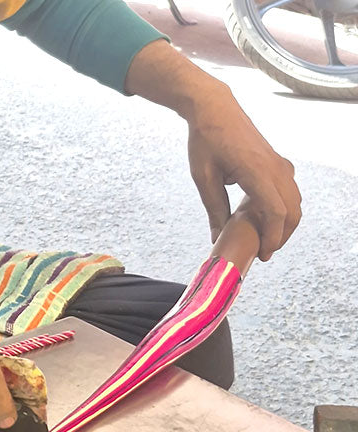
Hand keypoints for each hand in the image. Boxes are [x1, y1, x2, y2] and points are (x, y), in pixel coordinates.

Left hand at [123, 40, 300, 261]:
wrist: (215, 109)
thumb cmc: (206, 141)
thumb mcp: (204, 179)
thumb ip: (214, 210)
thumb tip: (217, 238)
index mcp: (257, 172)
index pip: (275, 212)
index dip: (272, 237)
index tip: (264, 254)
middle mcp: (274, 167)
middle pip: (292, 210)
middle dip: (282, 235)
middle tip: (264, 252)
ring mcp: (278, 163)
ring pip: (294, 200)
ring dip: (285, 222)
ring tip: (265, 238)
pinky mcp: (276, 162)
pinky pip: (288, 190)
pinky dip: (283, 208)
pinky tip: (264, 218)